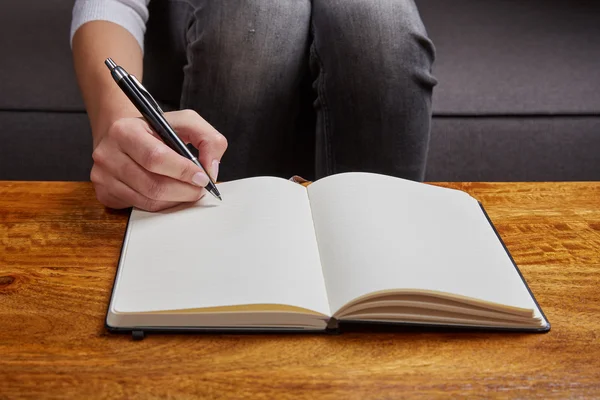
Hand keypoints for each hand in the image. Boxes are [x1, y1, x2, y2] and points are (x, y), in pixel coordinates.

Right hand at [90, 110, 227, 210]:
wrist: (123, 136)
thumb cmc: (156, 129)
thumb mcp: (184, 121)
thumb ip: (207, 138)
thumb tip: (211, 169)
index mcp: (125, 130)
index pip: (156, 158)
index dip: (183, 171)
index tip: (202, 178)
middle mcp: (108, 154)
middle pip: (153, 185)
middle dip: (184, 191)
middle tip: (199, 189)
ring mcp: (103, 176)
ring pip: (148, 200)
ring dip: (175, 200)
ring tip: (187, 190)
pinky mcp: (104, 193)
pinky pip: (140, 207)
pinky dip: (161, 205)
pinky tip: (169, 194)